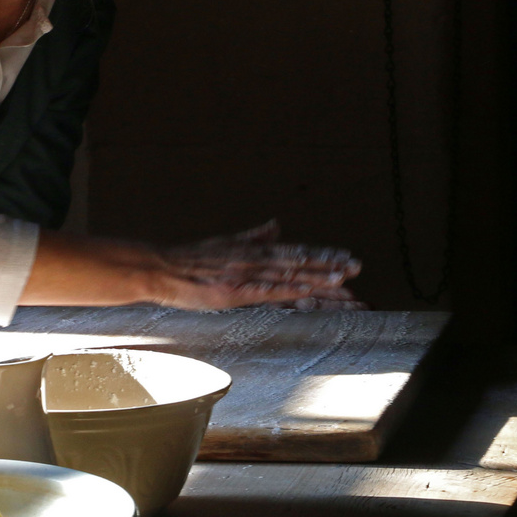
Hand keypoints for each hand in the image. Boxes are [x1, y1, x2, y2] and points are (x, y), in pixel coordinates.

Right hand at [150, 221, 365, 311]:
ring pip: (288, 275)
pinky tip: (308, 291)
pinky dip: (289, 289)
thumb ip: (253, 236)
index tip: (348, 259)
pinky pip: (267, 291)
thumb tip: (276, 224)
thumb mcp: (225, 243)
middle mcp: (253, 259)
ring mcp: (245, 274)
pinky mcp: (234, 290)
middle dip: (330, 266)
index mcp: (253, 250)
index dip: (323, 256)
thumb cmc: (189, 261)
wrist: (158, 268)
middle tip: (358, 267)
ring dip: (317, 278)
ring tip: (344, 281)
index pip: (295, 254)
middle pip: (299, 263)